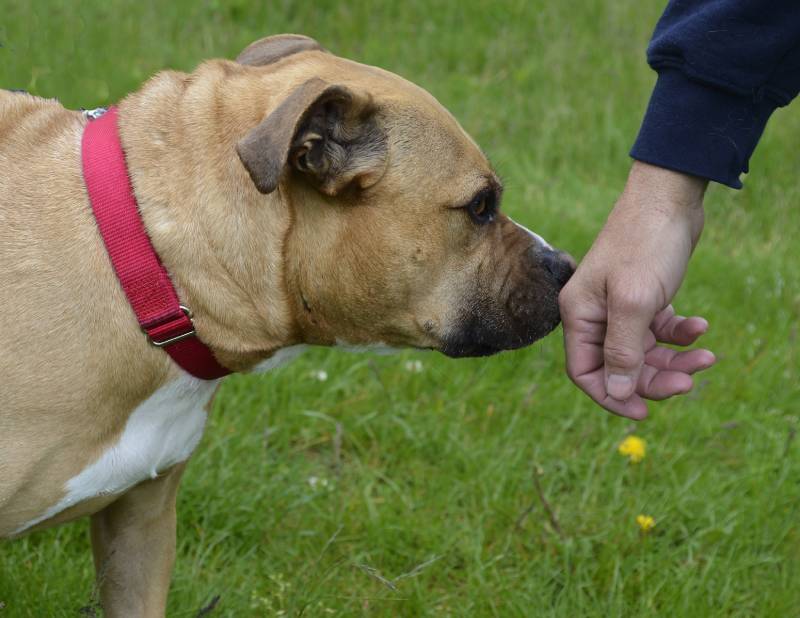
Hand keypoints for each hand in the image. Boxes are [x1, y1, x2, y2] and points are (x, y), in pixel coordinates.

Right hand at [559, 161, 715, 418]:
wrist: (670, 197)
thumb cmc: (645, 244)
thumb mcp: (635, 301)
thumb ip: (623, 350)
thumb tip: (619, 393)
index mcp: (580, 315)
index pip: (585, 372)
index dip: (612, 395)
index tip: (644, 412)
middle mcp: (596, 314)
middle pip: (620, 366)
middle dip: (654, 378)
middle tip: (689, 382)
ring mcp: (620, 307)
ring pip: (644, 351)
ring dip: (675, 359)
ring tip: (706, 355)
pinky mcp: (645, 298)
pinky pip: (660, 331)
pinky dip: (681, 334)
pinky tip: (700, 326)